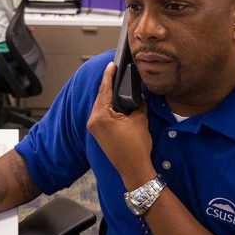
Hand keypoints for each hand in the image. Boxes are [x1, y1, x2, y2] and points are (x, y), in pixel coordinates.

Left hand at [87, 62, 154, 187]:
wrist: (134, 169)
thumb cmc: (137, 146)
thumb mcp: (140, 119)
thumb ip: (138, 103)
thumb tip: (137, 93)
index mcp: (101, 116)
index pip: (105, 90)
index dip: (109, 76)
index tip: (111, 65)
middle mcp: (93, 121)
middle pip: (101, 97)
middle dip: (108, 85)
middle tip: (116, 72)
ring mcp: (93, 128)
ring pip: (100, 106)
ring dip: (108, 96)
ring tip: (116, 84)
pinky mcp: (97, 133)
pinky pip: (101, 114)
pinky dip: (108, 107)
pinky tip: (115, 101)